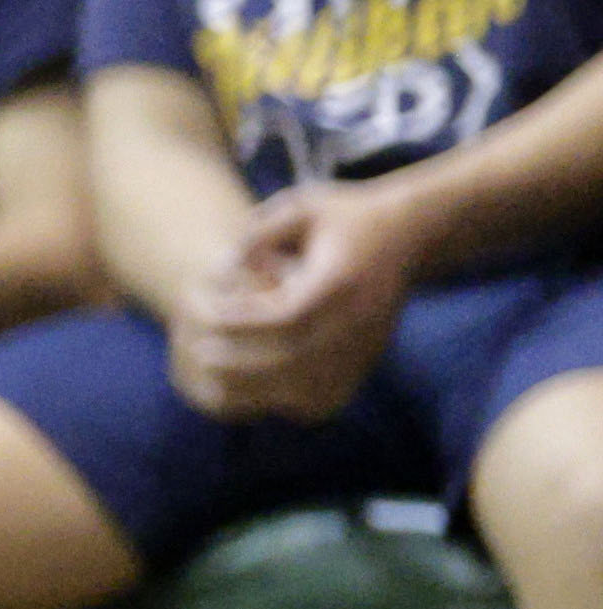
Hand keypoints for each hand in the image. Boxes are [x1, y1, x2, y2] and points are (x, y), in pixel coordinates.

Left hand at [171, 181, 413, 423]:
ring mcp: (368, 347)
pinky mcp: (367, 362)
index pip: (288, 316)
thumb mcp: (303, 207)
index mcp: (342, 282)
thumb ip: (262, 231)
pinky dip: (287, 401)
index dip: (243, 321)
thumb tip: (229, 264)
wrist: (409, 236)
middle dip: (242, 363)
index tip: (207, 315)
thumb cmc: (345, 217)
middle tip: (200, 355)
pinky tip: (254, 390)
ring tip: (216, 379)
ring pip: (312, 388)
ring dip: (260, 390)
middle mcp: (360, 321)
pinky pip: (325, 398)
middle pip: (296, 359)